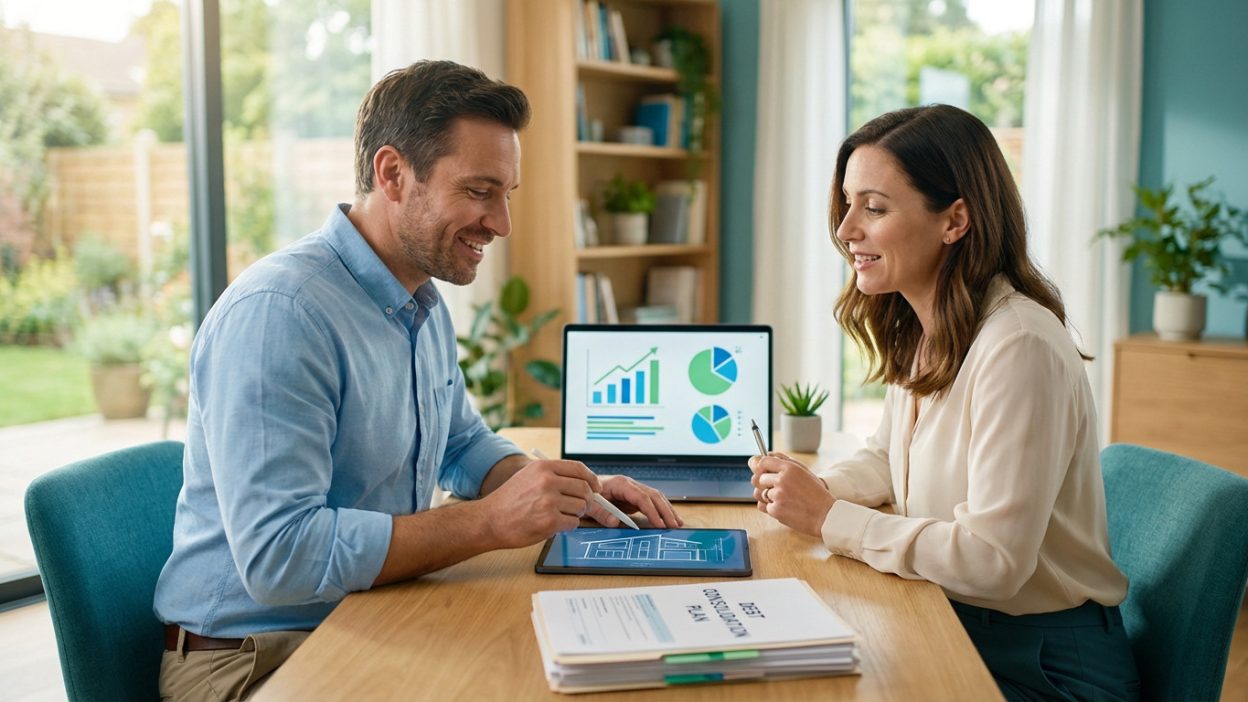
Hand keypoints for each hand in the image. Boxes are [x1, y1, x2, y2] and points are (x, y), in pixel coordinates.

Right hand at [478, 458, 599, 548]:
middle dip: (587, 499)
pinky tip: (554, 524)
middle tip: (581, 506)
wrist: (490, 520)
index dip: (592, 479)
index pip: (579, 469)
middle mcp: (547, 481)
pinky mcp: (549, 521)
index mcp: (543, 467)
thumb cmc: (509, 500)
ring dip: (575, 513)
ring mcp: (549, 501)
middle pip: (584, 489)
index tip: (596, 487)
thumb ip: (553, 475)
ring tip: (560, 515)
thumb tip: (583, 482)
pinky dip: (568, 525)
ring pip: (581, 507)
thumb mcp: (529, 476)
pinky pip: (573, 522)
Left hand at [591, 476, 683, 527]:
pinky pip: (651, 502)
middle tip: (674, 526)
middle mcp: (630, 485)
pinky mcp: (633, 497)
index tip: (660, 524)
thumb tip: (615, 522)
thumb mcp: (589, 504)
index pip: (642, 497)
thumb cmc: (585, 494)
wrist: (581, 487)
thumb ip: (600, 513)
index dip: (652, 511)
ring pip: (656, 498)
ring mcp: (633, 490)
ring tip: (678, 523)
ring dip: (667, 510)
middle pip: (654, 496)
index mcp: (620, 484)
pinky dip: (661, 511)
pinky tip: (668, 519)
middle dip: (666, 511)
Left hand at [748, 452, 834, 537]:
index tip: (761, 473)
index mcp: (790, 468)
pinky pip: (763, 507)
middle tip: (777, 490)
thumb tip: (766, 454)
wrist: (825, 515)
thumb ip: (784, 461)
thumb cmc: (815, 493)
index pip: (763, 462)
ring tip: (784, 500)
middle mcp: (782, 479)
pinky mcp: (776, 509)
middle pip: (758, 479)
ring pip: (759, 493)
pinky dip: (771, 509)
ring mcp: (778, 495)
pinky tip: (785, 509)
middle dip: (764, 485)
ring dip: (767, 498)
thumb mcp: (803, 472)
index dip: (759, 467)